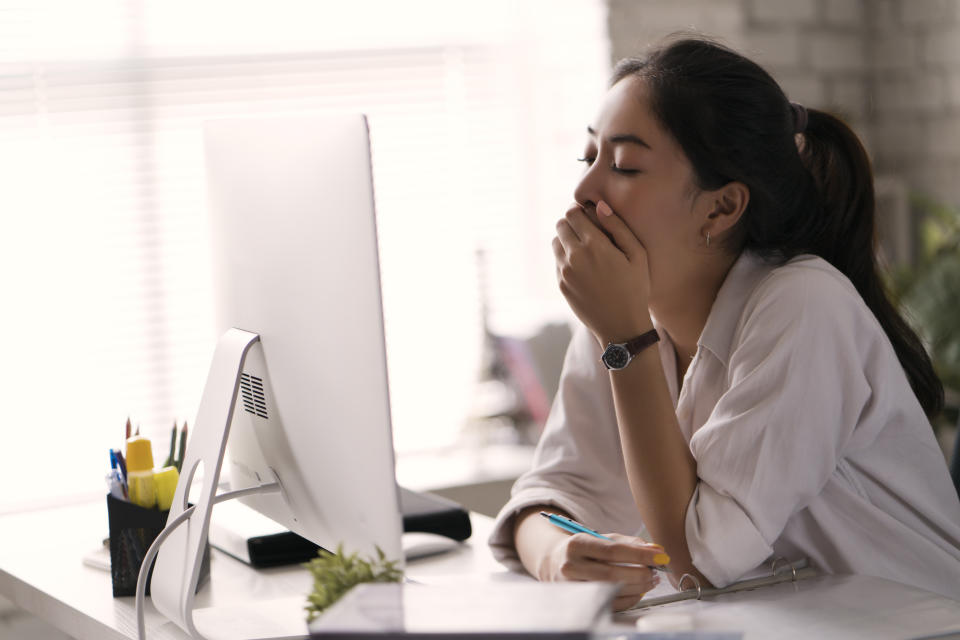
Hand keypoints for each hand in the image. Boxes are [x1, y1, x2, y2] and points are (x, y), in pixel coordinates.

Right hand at [542, 532, 665, 611]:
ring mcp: (573, 587)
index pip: (612, 550)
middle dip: (640, 573)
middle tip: (656, 571)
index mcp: (577, 544)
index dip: (639, 555)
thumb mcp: (601, 538)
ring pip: (612, 591)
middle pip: (612, 574)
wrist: (555, 562)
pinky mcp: (580, 602)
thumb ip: (629, 543)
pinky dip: (630, 598)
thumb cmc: (585, 550)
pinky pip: (611, 604)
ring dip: (638, 587)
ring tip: (651, 579)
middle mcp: (571, 566)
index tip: (660, 556)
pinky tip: (639, 591)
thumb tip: (656, 550)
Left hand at [552, 201, 652, 344]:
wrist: (622, 327)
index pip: (573, 214)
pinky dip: (566, 258)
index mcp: (595, 245)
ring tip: (585, 248)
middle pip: (560, 225)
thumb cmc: (636, 288)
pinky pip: (557, 261)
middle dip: (572, 223)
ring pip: (555, 243)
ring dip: (566, 240)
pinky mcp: (561, 285)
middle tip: (586, 230)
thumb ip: (618, 227)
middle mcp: (575, 257)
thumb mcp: (637, 255)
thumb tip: (599, 206)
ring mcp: (565, 272)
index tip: (589, 215)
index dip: (580, 210)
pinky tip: (584, 267)